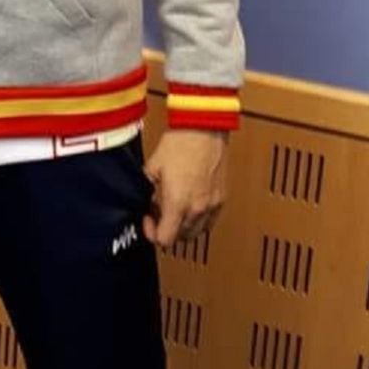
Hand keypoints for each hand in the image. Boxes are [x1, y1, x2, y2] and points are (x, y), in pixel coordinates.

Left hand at [142, 130, 228, 249]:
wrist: (203, 129)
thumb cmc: (180, 143)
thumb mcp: (152, 167)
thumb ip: (148, 191)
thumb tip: (147, 201)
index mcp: (178, 204)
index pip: (165, 239)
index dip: (152, 232)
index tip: (148, 218)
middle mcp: (197, 209)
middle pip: (180, 238)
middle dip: (167, 228)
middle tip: (159, 210)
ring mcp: (212, 205)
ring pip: (196, 231)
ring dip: (183, 226)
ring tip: (174, 206)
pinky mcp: (221, 198)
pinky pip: (209, 221)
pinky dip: (198, 219)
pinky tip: (189, 204)